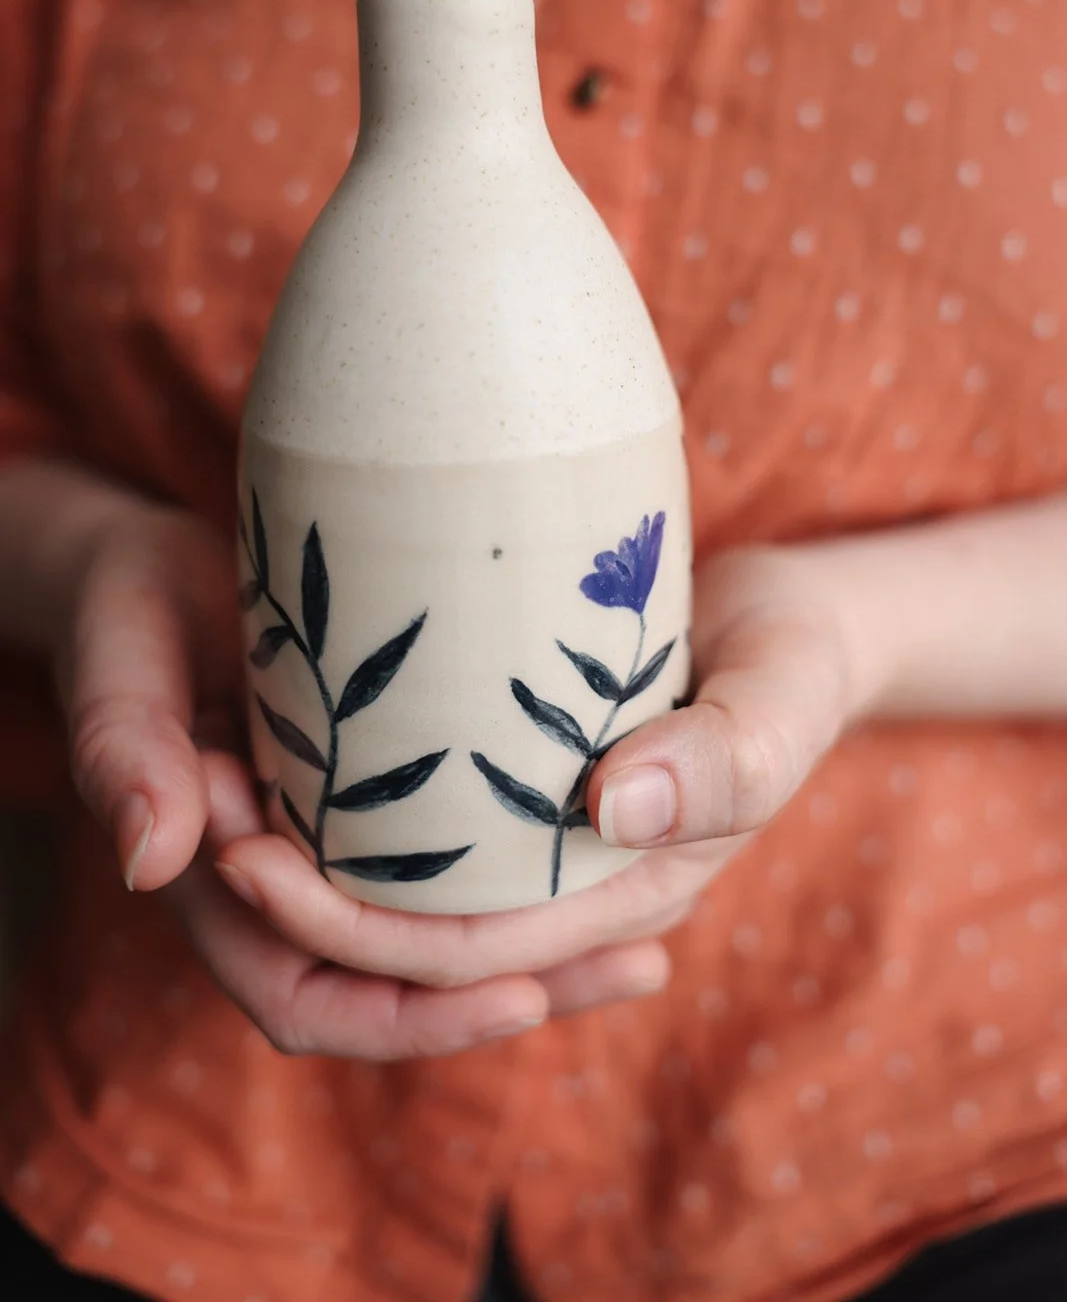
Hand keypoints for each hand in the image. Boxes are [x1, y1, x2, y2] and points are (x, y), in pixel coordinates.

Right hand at [58, 501, 671, 1058]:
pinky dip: (515, 889)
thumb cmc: (130, 607)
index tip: (518, 992)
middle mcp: (283, 890)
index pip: (307, 995)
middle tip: (635, 964)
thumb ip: (126, 749)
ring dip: (530, 957)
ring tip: (649, 946)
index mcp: (215, 884)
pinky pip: (448, 880)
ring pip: (432, 946)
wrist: (149, 572)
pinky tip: (606, 858)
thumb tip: (154, 857)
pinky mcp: (371, 812)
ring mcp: (332, 854)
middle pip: (395, 992)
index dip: (409, 1014)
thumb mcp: (122, 660)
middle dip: (508, 994)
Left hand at [214, 544, 863, 995]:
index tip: (246, 862)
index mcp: (622, 898)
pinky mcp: (516, 782)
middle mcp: (567, 888)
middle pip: (414, 932)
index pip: (466, 949)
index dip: (352, 927)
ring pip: (405, 885)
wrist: (793, 624)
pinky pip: (420, 823)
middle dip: (301, 903)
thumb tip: (614, 809)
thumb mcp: (780, 700)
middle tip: (203, 821)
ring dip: (310, 857)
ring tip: (218, 787)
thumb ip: (725, 756)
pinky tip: (280, 755)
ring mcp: (538, 839)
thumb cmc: (795, 662)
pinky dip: (349, 804)